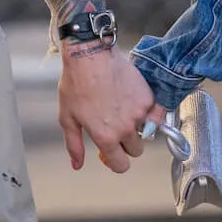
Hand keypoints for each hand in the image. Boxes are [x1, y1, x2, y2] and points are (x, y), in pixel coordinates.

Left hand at [56, 41, 158, 173]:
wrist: (91, 55)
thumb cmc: (76, 83)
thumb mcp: (67, 118)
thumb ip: (74, 145)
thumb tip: (77, 165)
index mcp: (106, 137)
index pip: (121, 166)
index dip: (116, 161)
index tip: (112, 153)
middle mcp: (125, 129)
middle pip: (135, 150)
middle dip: (127, 144)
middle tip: (116, 127)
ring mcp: (140, 113)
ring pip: (145, 132)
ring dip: (137, 126)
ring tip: (123, 109)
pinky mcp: (149, 98)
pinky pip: (154, 114)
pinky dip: (147, 112)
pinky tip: (133, 101)